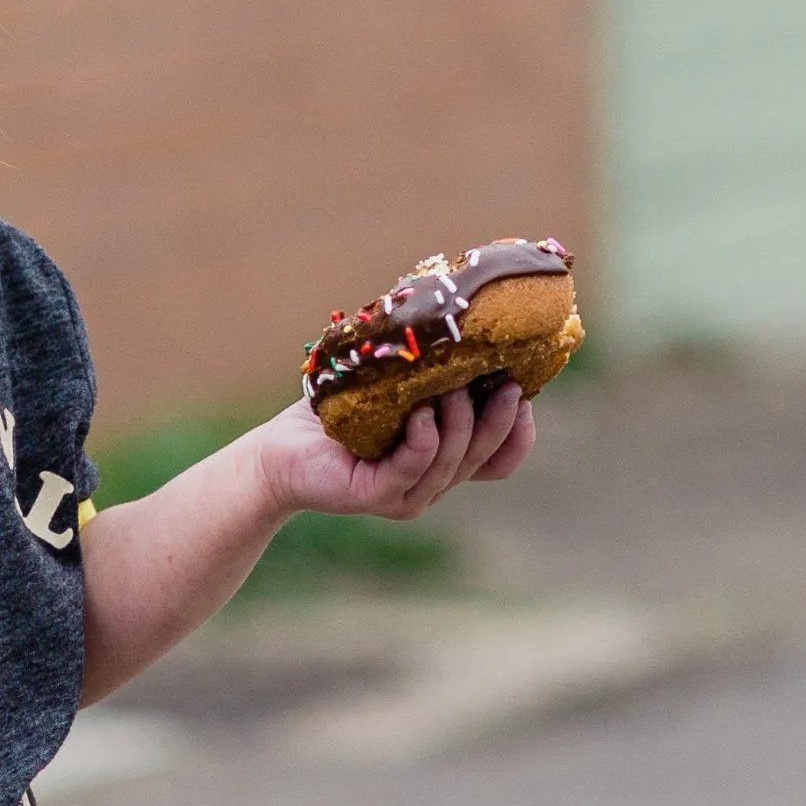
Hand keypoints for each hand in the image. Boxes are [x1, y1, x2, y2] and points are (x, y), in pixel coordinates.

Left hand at [248, 378, 533, 522]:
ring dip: (460, 422)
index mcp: (443, 460)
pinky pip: (412, 467)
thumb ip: (431, 369)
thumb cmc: (338, 412)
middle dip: (499, 421)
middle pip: (482, 457)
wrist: (280, 449)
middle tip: (506, 382)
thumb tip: (465, 310)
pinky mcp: (375, 495)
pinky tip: (421, 413)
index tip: (525, 394)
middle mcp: (431, 482)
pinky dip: (423, 439)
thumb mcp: (395, 385)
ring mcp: (405, 494)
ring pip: (452, 462)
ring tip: (455, 385)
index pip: (498, 460)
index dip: (518, 434)